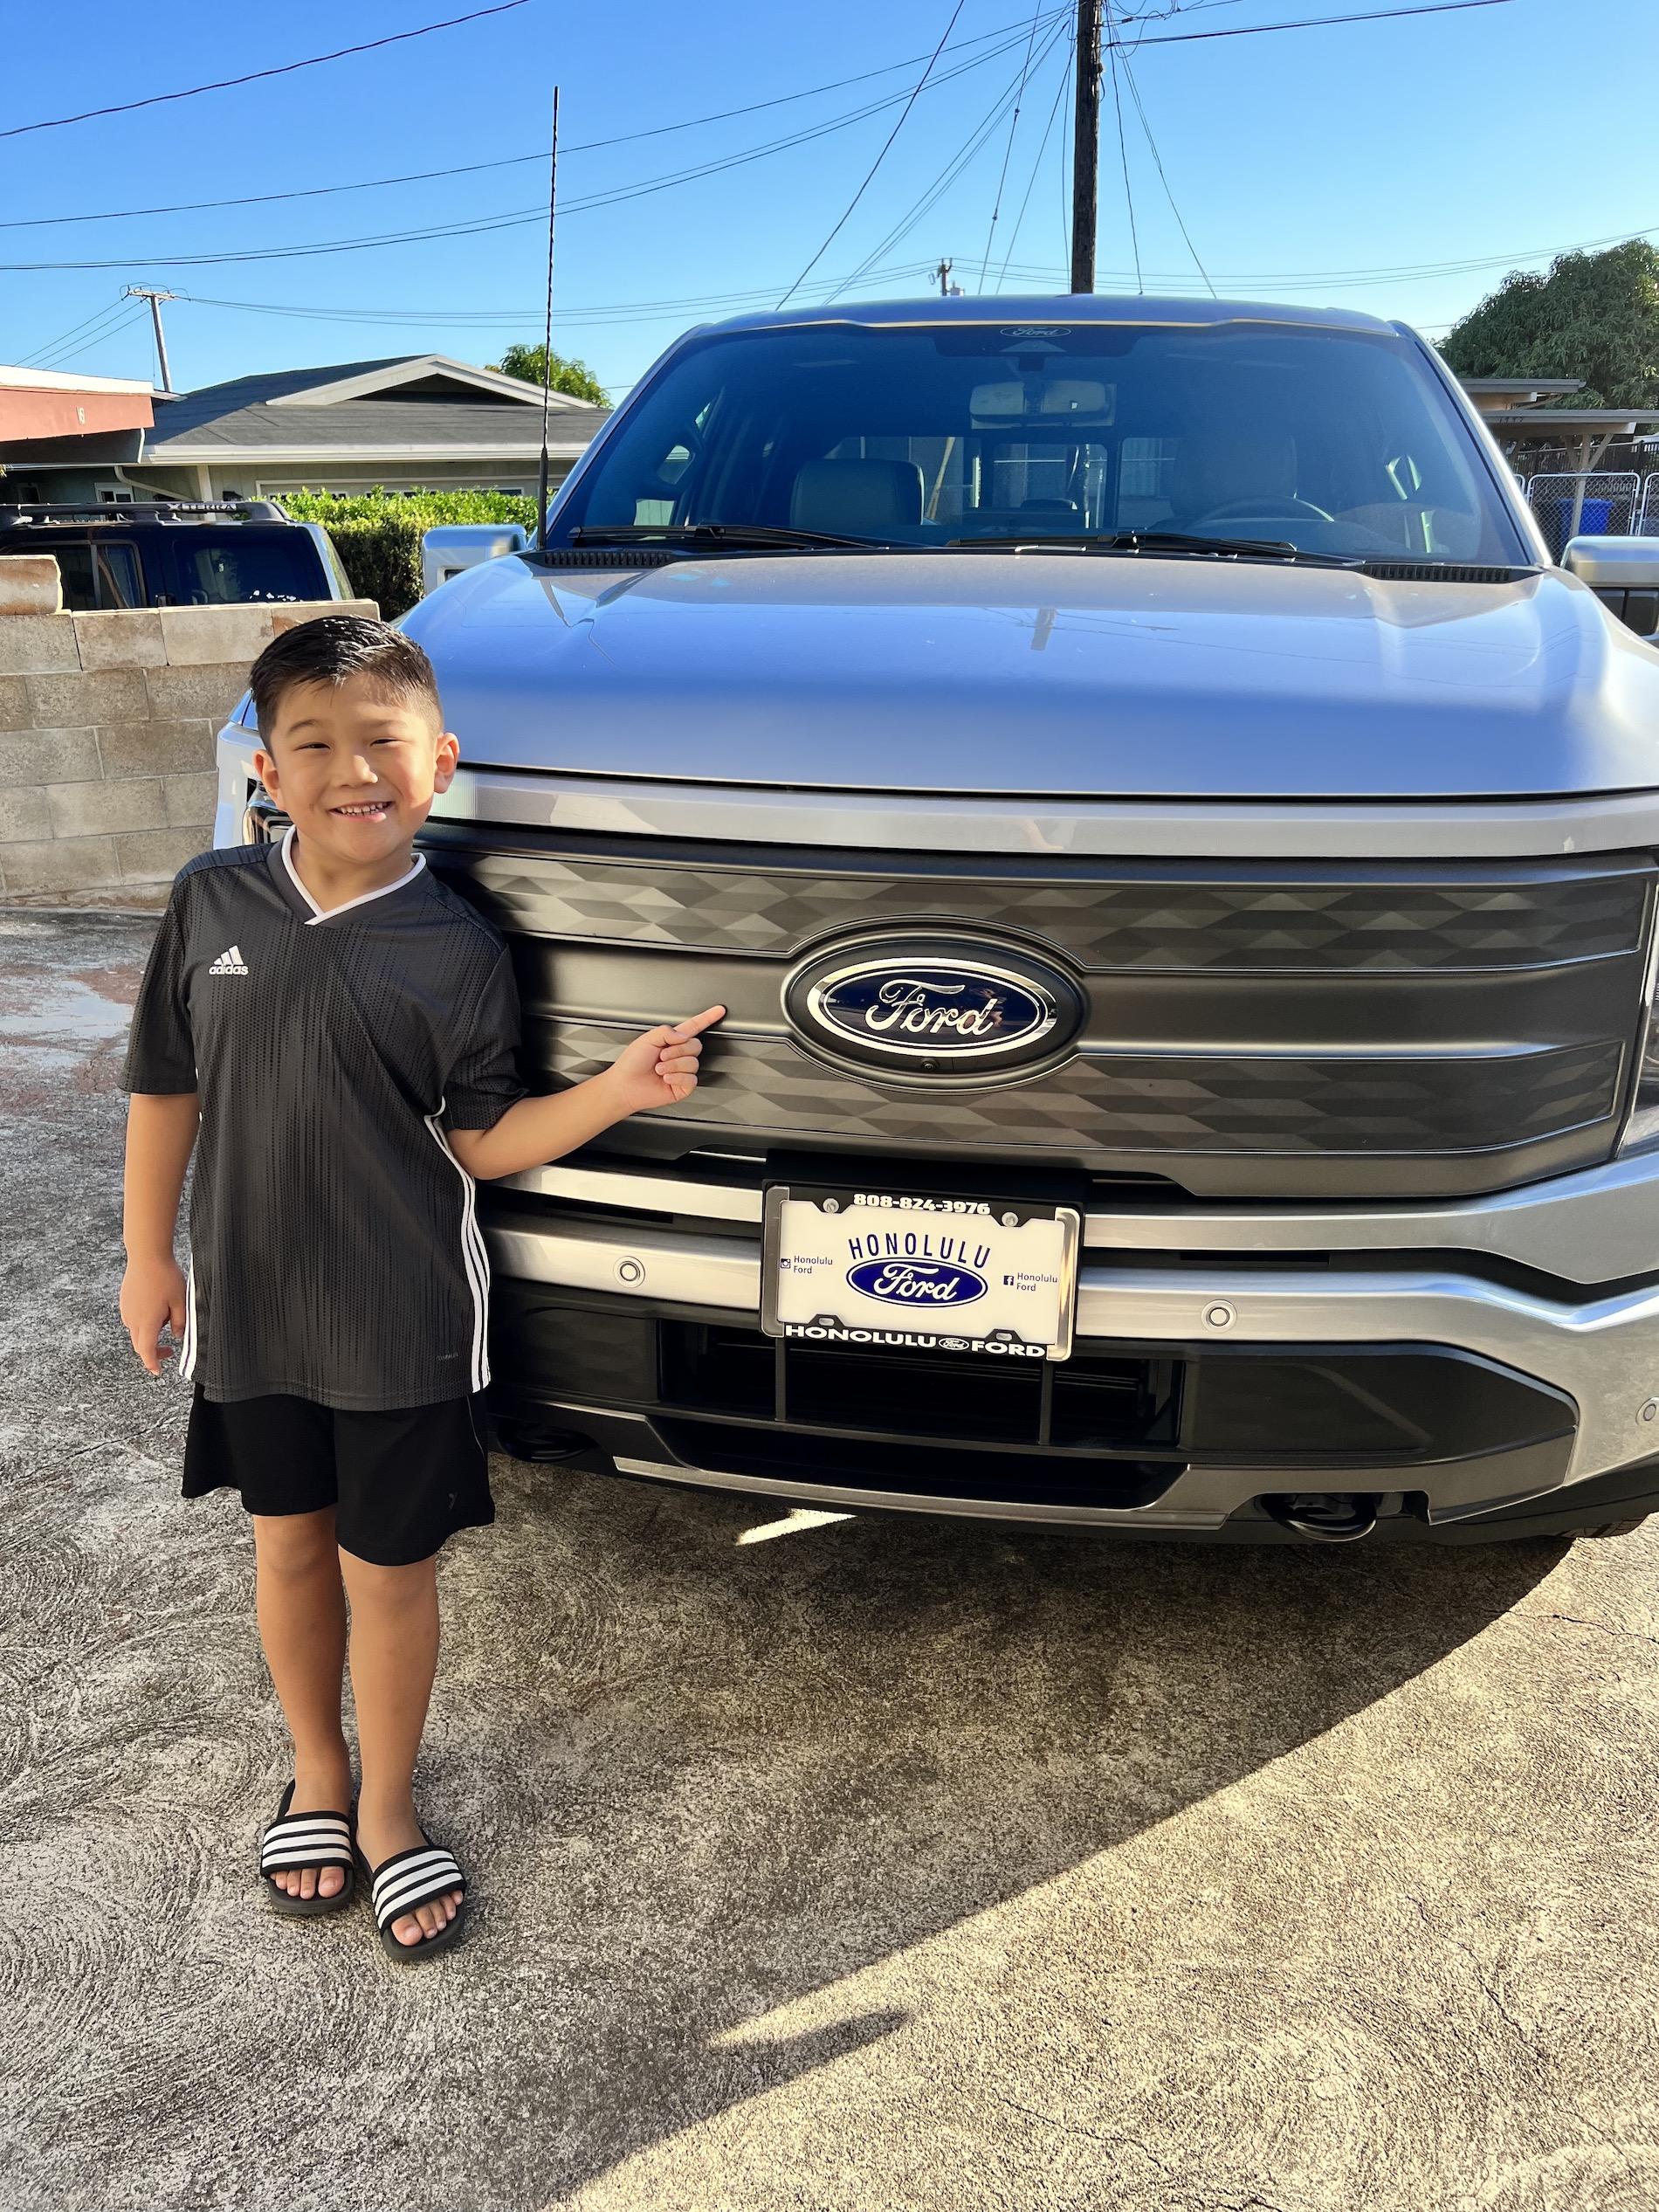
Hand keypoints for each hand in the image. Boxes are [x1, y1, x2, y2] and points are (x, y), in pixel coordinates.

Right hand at [120, 1252, 187, 1376]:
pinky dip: (145, 1322)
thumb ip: (180, 1322)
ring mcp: (126, 1310)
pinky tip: (157, 1308)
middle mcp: (132, 1319)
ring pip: (137, 1331)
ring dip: (150, 1334)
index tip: (158, 1371)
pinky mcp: (125, 1302)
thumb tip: (177, 1336)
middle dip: (153, 1352)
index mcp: (147, 1322)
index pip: (146, 1351)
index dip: (152, 1364)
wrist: (146, 1255)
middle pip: (140, 1344)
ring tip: (167, 1318)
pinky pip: (134, 1319)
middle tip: (169, 1350)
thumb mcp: (180, 1301)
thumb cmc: (165, 1276)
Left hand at [604, 1005, 724, 1115]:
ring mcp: (682, 1071)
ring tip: (659, 1069)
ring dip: (673, 1065)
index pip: (694, 1026)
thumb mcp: (646, 1039)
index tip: (719, 1010)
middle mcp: (679, 1055)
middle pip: (696, 1045)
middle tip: (661, 1055)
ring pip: (693, 1063)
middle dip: (677, 1050)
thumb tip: (683, 1035)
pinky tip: (665, 1079)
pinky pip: (691, 1079)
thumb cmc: (631, 1064)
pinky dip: (676, 1077)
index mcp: (671, 1040)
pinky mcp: (683, 1086)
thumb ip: (666, 1031)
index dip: (708, 1018)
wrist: (625, 1086)